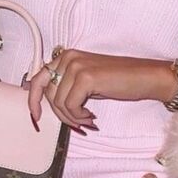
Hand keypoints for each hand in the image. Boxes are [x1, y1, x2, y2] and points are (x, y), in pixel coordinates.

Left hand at [25, 50, 175, 132]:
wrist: (145, 77)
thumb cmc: (120, 80)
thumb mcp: (87, 81)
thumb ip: (67, 86)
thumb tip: (49, 105)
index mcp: (66, 56)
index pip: (38, 79)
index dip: (33, 100)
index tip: (35, 116)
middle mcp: (68, 57)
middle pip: (49, 95)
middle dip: (61, 114)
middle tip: (78, 122)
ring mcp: (76, 66)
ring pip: (59, 103)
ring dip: (73, 117)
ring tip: (88, 119)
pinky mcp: (85, 77)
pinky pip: (70, 106)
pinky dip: (79, 116)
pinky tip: (92, 116)